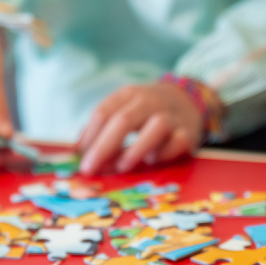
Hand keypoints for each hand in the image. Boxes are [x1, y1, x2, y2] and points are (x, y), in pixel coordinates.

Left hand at [77, 83, 204, 174]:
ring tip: (122, 167)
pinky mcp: (188, 133)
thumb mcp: (124, 109)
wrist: (188, 100)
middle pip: (124, 121)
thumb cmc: (146, 111)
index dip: (89, 137)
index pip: (103, 113)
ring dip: (136, 149)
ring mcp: (171, 116)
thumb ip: (102, 128)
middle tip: (90, 169)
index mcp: (128, 95)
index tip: (80, 159)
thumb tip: (77, 151)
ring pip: (155, 127)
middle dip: (103, 148)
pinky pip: (177, 142)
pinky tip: (151, 161)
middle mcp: (150, 101)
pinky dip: (163, 153)